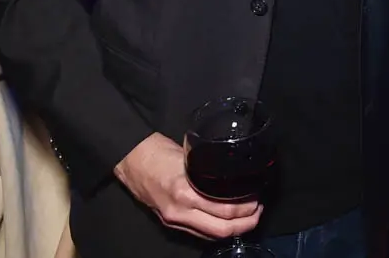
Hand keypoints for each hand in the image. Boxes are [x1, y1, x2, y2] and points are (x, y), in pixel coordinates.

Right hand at [113, 133, 261, 240]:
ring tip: (247, 217)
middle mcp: (180, 211)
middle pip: (221, 230)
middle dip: (245, 224)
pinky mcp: (170, 222)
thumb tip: (234, 173)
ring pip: (211, 235)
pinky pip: (199, 232)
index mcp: (186, 192)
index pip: (225, 211)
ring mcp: (174, 220)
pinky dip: (216, 229)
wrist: (131, 160)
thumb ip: (209, 169)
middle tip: (257, 212)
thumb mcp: (190, 157)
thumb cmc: (159, 152)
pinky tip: (226, 221)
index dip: (246, 210)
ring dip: (233, 230)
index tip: (257, 199)